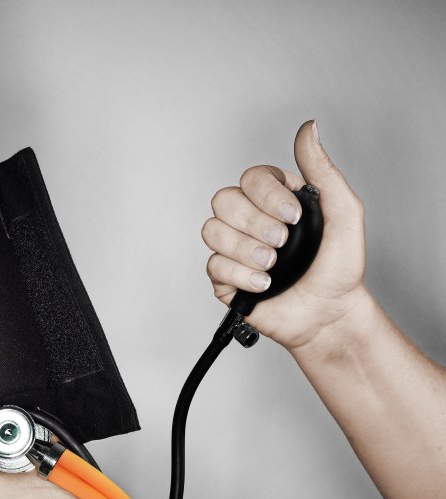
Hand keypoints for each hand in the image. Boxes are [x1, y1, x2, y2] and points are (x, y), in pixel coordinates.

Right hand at [202, 120, 369, 351]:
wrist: (329, 313)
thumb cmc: (339, 266)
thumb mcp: (343, 211)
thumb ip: (322, 168)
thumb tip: (309, 128)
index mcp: (274, 198)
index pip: (250, 177)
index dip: (267, 196)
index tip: (295, 217)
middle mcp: (249, 219)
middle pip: (223, 200)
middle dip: (255, 223)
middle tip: (282, 243)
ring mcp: (233, 247)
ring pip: (212, 230)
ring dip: (245, 249)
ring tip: (272, 265)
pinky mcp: (224, 277)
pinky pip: (214, 264)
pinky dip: (241, 275)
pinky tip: (265, 284)